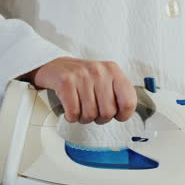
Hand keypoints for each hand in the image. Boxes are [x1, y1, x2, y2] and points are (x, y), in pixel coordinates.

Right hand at [19, 57, 136, 123]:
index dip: (123, 115)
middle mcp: (99, 71)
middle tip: (94, 111)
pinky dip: (71, 117)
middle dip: (100, 118)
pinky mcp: (65, 82)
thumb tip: (125, 113)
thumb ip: (119, 94)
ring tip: (81, 109)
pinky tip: (70, 111)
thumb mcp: (106, 80)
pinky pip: (73, 112)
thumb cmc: (84, 78)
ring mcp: (82, 75)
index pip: (128, 101)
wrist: (55, 66)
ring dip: (84, 118)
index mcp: (114, 71)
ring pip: (90, 114)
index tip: (117, 115)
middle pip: (108, 112)